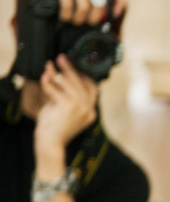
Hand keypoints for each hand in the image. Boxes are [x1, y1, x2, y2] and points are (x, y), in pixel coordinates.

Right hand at [21, 0, 125, 24]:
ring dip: (78, 20)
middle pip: (100, 6)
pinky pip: (70, 7)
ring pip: (85, 9)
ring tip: (72, 21)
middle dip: (93, 20)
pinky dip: (67, 16)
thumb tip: (101, 17)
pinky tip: (63, 17)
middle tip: (84, 24)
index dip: (121, 2)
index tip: (115, 14)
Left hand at [33, 56, 97, 172]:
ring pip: (70, 83)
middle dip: (71, 69)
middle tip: (62, 58)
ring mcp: (79, 108)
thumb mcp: (65, 112)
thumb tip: (60, 78)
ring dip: (59, 72)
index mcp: (90, 112)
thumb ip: (67, 97)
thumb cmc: (56, 129)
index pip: (93, 90)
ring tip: (51, 64)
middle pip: (82, 83)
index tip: (76, 67)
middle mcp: (88, 109)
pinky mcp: (67, 106)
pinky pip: (56, 89)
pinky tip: (44, 76)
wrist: (51, 143)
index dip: (85, 76)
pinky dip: (48, 82)